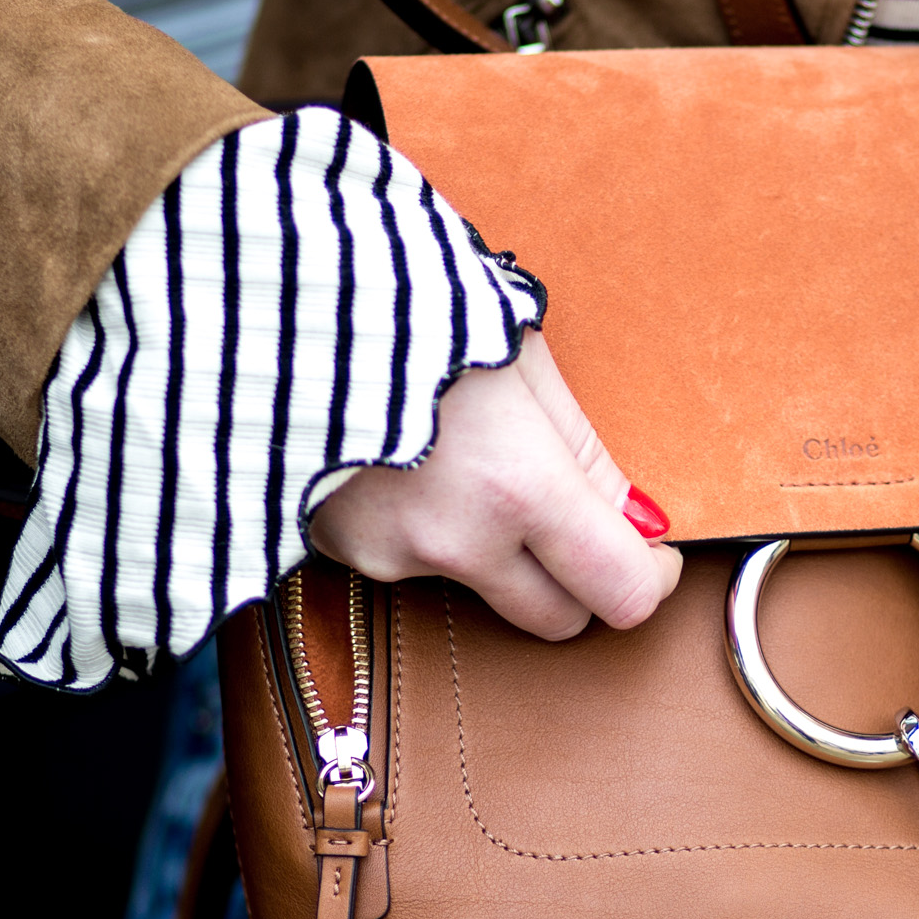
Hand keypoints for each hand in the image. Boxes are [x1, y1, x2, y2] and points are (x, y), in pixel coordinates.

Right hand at [308, 334, 681, 638]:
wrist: (268, 298)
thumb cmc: (405, 301)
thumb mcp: (520, 356)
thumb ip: (584, 453)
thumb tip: (638, 521)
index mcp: (519, 486)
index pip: (620, 592)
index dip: (650, 578)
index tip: (651, 552)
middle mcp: (457, 541)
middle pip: (556, 619)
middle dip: (581, 581)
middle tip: (576, 522)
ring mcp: (392, 556)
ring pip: (481, 587)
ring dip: (496, 552)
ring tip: (467, 462)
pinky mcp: (342, 555)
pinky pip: (414, 564)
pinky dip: (427, 533)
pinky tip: (407, 467)